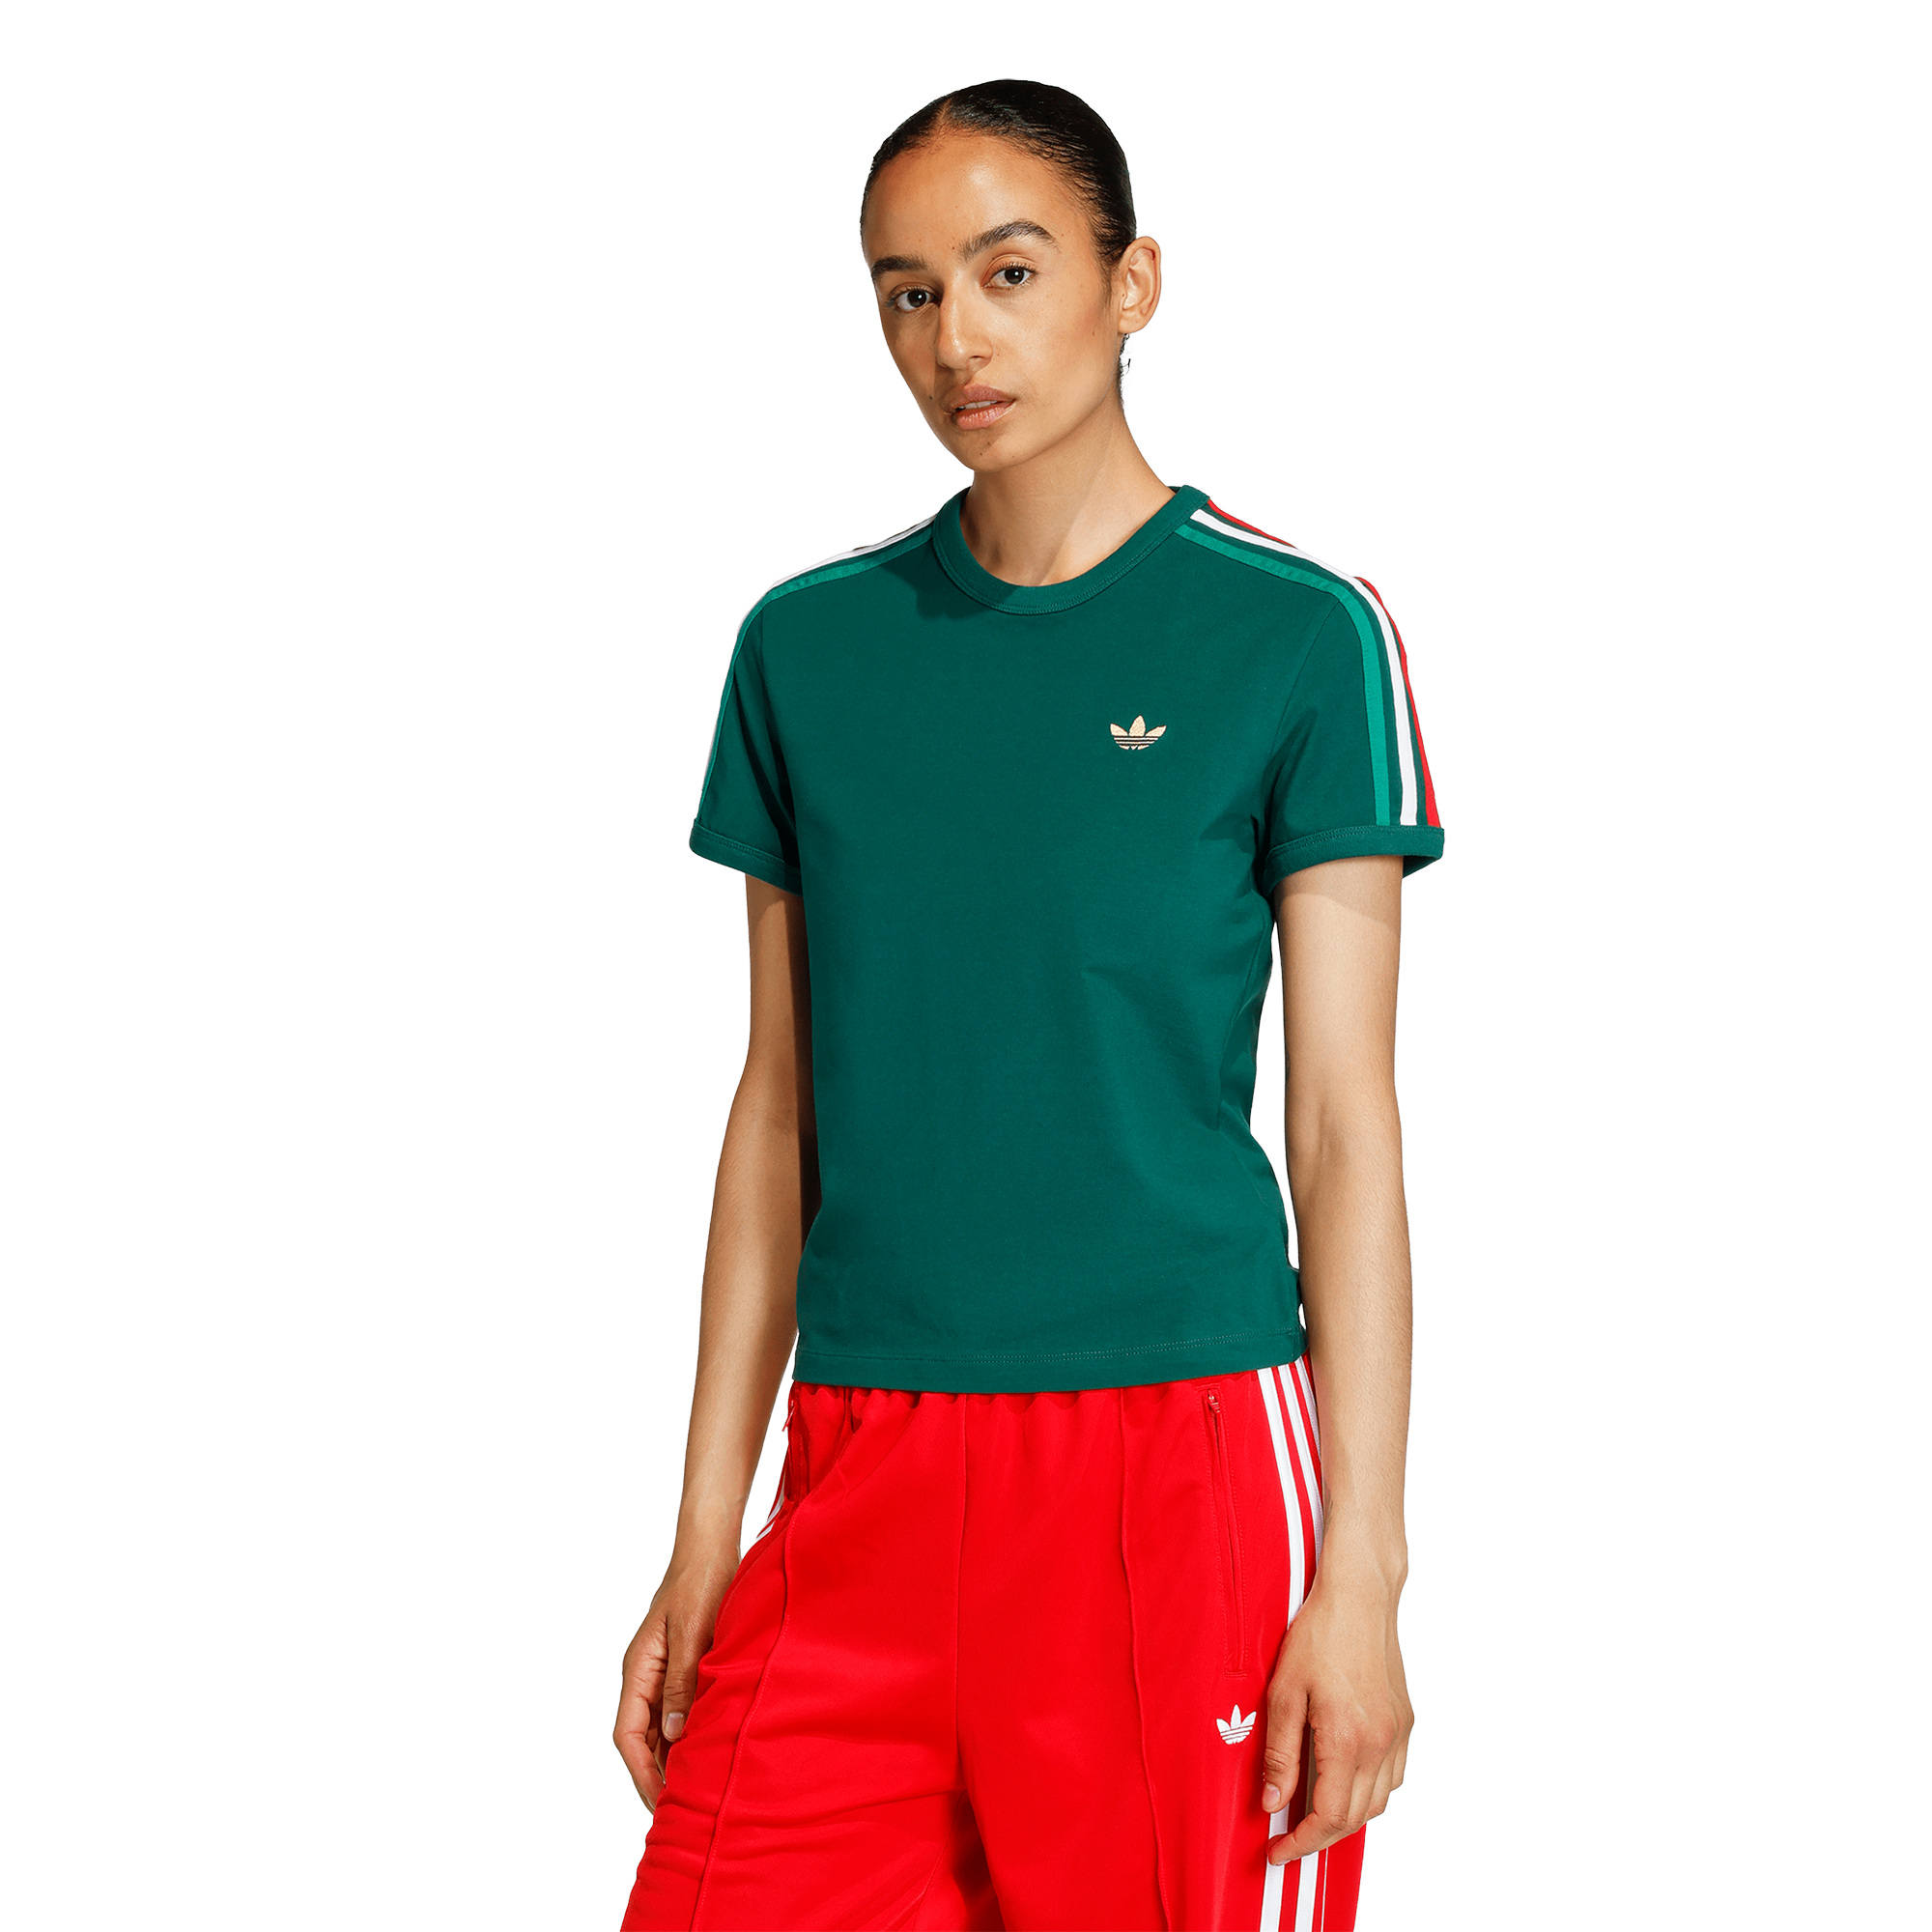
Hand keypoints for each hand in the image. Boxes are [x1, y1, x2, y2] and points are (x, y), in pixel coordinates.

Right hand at [613, 1531, 743, 1811]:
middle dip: (657, 1775)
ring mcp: (665, 1672)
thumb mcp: (691, 1631)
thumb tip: (676, 1734)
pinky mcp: (686, 1666)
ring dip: (673, 1758)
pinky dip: (689, 1735)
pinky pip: (680, 1710)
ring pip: (661, 1728)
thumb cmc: (701, 1581)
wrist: (712, 1546)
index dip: (642, 1773)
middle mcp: (647, 1676)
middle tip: (680, 1812)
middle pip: (643, 1738)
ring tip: (694, 1791)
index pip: (627, 1736)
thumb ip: (681, 1681)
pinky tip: (706, 1751)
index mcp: (638, 1670)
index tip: (661, 1802)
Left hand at [1260, 1540, 1411, 1864]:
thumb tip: (1272, 1801)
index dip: (1302, 1842)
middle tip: (1290, 1841)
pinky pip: (1391, 1777)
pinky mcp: (1405, 1721)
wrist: (1360, 1596)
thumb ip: (1279, 1752)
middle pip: (1355, 1818)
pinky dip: (1368, 1793)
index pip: (1328, 1816)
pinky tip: (1345, 1783)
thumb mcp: (1284, 1692)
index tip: (1278, 1852)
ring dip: (1347, 1818)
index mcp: (1347, 1740)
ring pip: (1378, 1802)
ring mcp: (1398, 1734)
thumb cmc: (1319, 1635)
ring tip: (1313, 1817)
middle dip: (1321, 1837)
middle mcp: (1380, 1744)